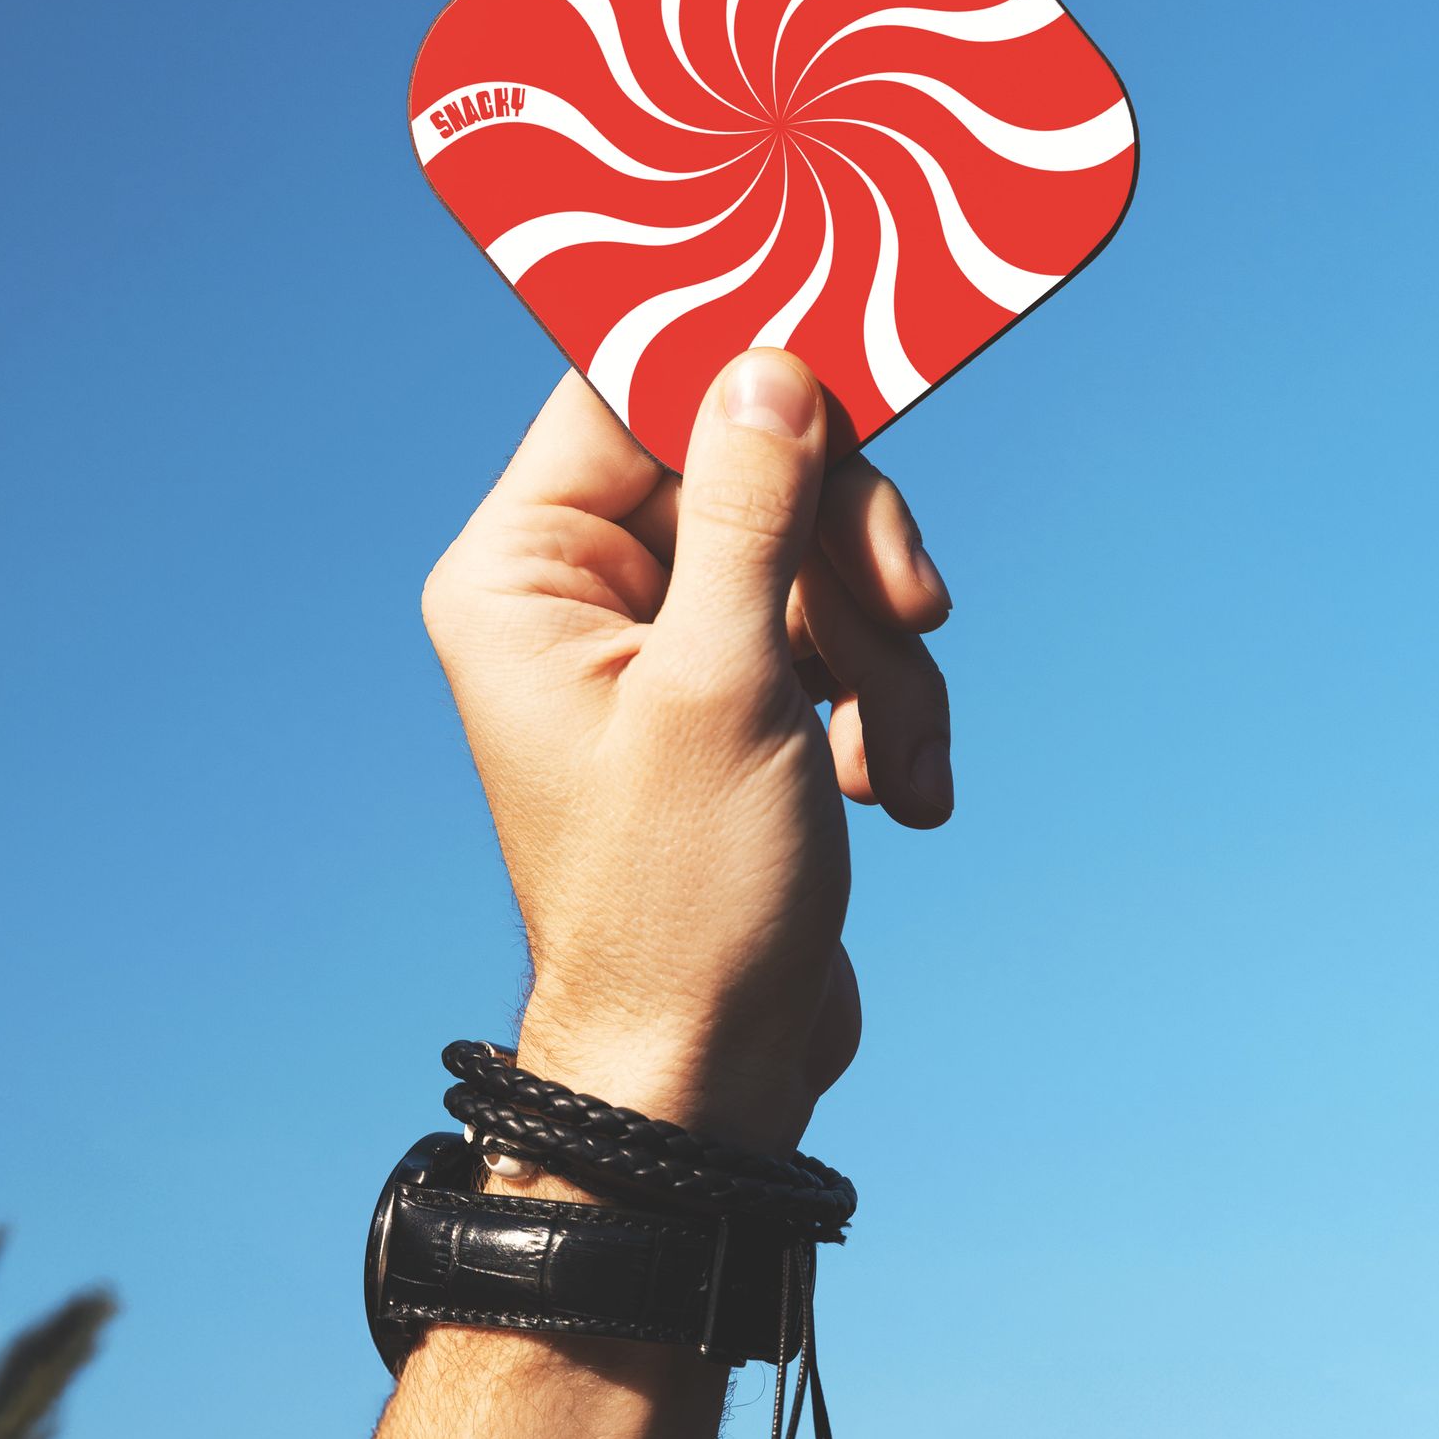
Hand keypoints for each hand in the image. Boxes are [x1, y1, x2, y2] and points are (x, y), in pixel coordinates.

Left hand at [421, 350, 952, 1153]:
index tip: (851, 358)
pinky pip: (835, 636)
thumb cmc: (684, 899)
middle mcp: (582, 592)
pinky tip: (900, 793)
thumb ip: (753, 511)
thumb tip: (769, 360)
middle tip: (913, 610)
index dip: (741, 368)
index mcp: (525, 569)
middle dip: (847, 550)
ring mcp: (665, 647)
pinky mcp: (739, 700)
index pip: (627, 391)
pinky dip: (887, 704)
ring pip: (812, 555)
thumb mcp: (727, 685)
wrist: (709, 1079)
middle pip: (749, 465)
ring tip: (898, 761)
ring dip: (884, 651)